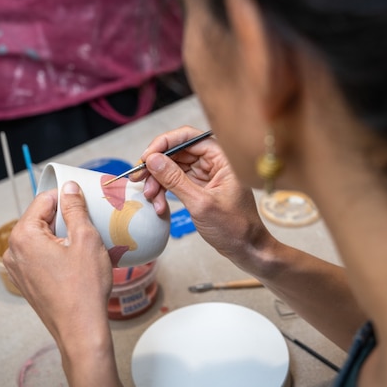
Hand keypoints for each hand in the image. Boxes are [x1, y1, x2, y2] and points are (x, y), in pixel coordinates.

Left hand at [3, 182, 112, 346]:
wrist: (81, 330)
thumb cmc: (84, 288)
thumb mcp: (86, 239)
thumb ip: (75, 209)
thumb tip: (69, 188)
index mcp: (23, 236)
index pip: (44, 200)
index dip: (67, 198)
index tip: (85, 204)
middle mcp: (13, 251)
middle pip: (41, 219)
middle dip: (65, 219)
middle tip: (90, 226)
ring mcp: (18, 269)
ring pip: (42, 238)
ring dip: (63, 236)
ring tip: (86, 246)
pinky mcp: (27, 282)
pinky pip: (41, 255)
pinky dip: (58, 252)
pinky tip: (78, 262)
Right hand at [132, 126, 273, 267]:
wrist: (247, 249)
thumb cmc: (235, 227)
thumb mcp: (201, 203)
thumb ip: (175, 180)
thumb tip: (153, 159)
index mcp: (222, 158)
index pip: (189, 137)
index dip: (164, 143)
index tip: (147, 157)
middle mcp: (213, 163)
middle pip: (177, 152)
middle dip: (157, 166)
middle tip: (139, 178)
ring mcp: (206, 176)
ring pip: (173, 169)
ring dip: (158, 182)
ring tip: (151, 199)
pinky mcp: (199, 189)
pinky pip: (176, 183)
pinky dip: (165, 193)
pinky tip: (160, 206)